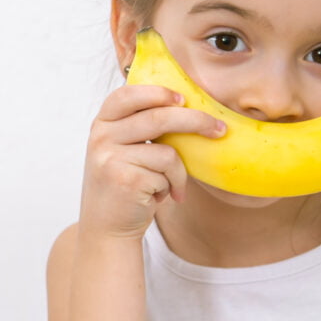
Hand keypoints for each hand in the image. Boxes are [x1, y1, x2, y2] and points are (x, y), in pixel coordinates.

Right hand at [81, 83, 226, 237]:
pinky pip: (168, 174)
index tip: (184, 99)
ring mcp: (110, 158)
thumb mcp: (122, 149)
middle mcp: (101, 137)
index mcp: (102, 123)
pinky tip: (158, 197)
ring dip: (179, 172)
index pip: (128, 94)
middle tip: (220, 129)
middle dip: (195, 121)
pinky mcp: (125, 179)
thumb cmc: (125, 185)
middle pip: (158, 117)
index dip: (158, 92)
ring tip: (173, 185)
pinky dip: (172, 186)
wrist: (106, 228)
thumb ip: (139, 126)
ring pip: (168, 152)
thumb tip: (187, 105)